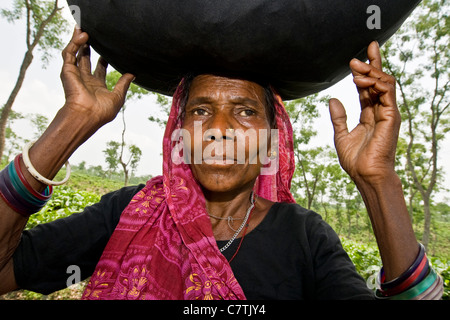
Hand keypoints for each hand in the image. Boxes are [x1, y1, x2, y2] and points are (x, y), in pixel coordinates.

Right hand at [60, 28, 134, 126]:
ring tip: (83, 27)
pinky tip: (82, 34)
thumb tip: (133, 74)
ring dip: (78, 40)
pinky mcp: (67, 70)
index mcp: (96, 86)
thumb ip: (124, 83)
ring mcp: (75, 74)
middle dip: (88, 46)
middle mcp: (85, 79)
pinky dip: (74, 43)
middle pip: (85, 58)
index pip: (99, 68)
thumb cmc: (102, 111)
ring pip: (75, 52)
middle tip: (93, 33)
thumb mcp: (118, 96)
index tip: (109, 48)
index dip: (103, 58)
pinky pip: (69, 53)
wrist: (88, 115)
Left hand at [329, 41, 399, 185]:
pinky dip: (376, 82)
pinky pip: (387, 92)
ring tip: (355, 65)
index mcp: (370, 114)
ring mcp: (388, 113)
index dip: (364, 72)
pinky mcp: (391, 116)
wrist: (365, 174)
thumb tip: (333, 99)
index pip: (368, 87)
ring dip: (370, 71)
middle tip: (359, 53)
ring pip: (385, 82)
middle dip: (372, 63)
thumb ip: (339, 117)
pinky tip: (362, 80)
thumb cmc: (355, 160)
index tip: (356, 58)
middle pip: (379, 80)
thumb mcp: (342, 135)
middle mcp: (381, 111)